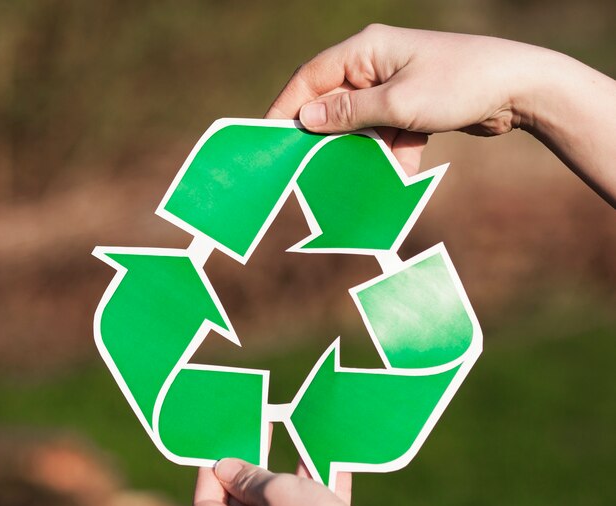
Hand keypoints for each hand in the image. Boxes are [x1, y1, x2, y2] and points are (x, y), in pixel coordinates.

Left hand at [192, 459, 395, 505]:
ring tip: (291, 445)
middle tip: (255, 441)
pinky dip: (312, 494)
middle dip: (250, 474)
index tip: (220, 449)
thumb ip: (249, 478)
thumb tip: (224, 469)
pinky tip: (328, 464)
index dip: (209, 476)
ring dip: (285, 480)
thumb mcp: (278, 492)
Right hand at [266, 26, 541, 175]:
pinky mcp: (410, 106)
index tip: (271, 136)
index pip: (311, 78)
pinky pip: (387, 133)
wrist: (518, 89)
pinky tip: (404, 168)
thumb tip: (306, 118)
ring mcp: (393, 86)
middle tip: (313, 165)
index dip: (289, 107)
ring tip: (370, 171)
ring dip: (367, 150)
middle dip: (330, 136)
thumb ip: (348, 112)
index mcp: (366, 50)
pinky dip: (393, 152)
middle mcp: (375, 64)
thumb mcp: (396, 103)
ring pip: (361, 124)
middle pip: (334, 103)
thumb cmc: (458, 84)